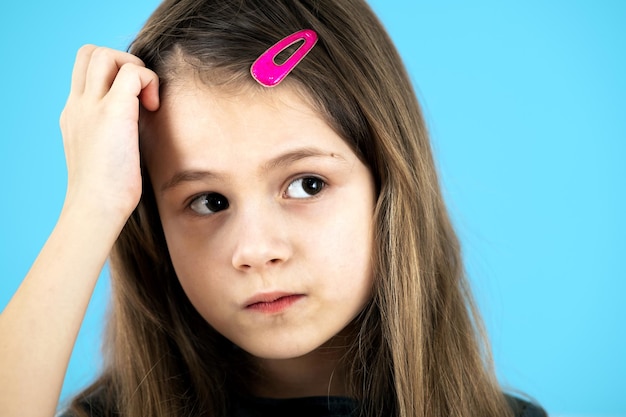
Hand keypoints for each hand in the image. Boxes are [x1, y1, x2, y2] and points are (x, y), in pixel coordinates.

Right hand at [60, 45, 159, 222]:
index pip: (85, 71)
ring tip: (147, 99)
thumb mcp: (103, 154)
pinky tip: (154, 108)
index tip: (132, 100)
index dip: (112, 73)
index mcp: (75, 115)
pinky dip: (149, 81)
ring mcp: (91, 107)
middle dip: (121, 61)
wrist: (95, 208)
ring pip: (105, 54)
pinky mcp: (113, 112)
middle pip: (90, 53)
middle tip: (140, 93)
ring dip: (134, 67)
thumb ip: (112, 134)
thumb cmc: (106, 193)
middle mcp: (78, 105)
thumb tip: (137, 128)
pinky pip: (133, 72)